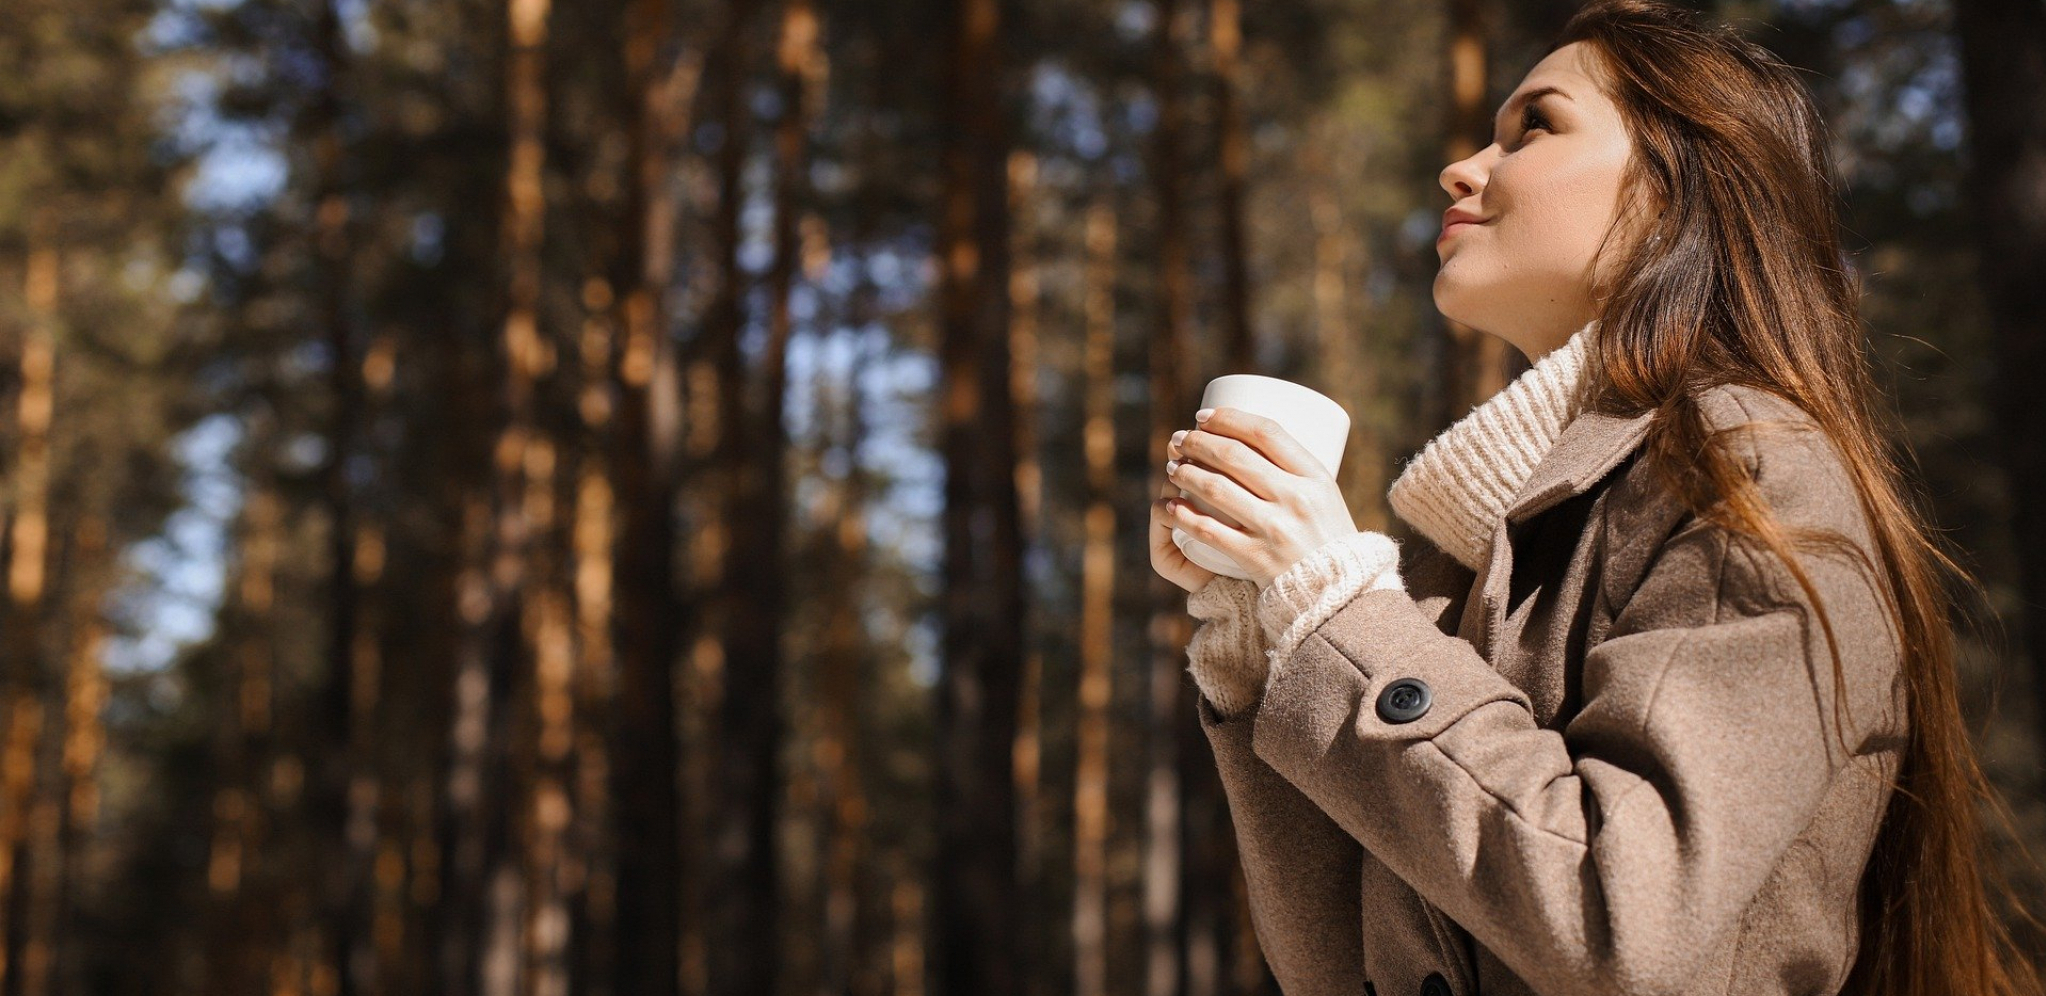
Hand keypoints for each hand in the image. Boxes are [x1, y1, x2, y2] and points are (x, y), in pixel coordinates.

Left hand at [1160, 407, 1358, 588]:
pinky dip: (1185, 516)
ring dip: (1186, 473)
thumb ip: (1293, 468)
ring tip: (1172, 467)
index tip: (1204, 416)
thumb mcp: (1324, 493)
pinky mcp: (1257, 558)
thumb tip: (1243, 433)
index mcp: (1315, 476)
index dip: (1229, 418)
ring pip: (1217, 489)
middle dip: (1197, 442)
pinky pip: (1210, 532)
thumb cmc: (1326, 534)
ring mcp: (1275, 529)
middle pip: (1234, 456)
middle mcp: (1296, 498)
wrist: (1337, 589)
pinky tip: (1171, 507)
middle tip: (1179, 439)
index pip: (1266, 432)